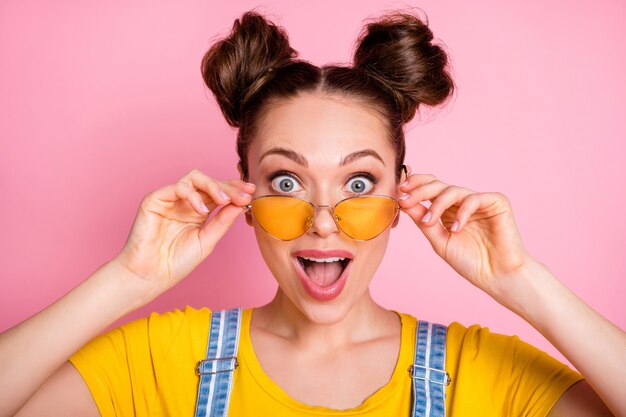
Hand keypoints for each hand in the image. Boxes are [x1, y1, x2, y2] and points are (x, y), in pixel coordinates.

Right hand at [113, 169, 254, 297]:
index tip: (252, 193)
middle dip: (229, 187)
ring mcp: (170, 199)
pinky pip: (177, 188)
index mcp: (198, 211)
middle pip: (210, 182)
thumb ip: (223, 221)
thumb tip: (242, 204)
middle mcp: (185, 202)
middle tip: (244, 194)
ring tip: (225, 200)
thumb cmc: (176, 262)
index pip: (219, 193)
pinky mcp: (155, 199)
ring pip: (194, 178)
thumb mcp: (207, 240)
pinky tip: (202, 211)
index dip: (235, 190)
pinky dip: (192, 196)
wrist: (150, 276)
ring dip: (213, 186)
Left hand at [398, 173, 532, 298]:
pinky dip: (461, 212)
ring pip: (453, 190)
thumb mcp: (439, 240)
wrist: (497, 276)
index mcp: (448, 209)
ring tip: (429, 222)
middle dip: (419, 190)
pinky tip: (455, 229)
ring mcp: (480, 201)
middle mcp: (462, 202)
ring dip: (437, 205)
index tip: (399, 193)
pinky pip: (474, 199)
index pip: (430, 188)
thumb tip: (403, 202)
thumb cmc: (471, 262)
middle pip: (438, 185)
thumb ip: (423, 221)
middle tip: (406, 200)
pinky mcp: (497, 202)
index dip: (414, 186)